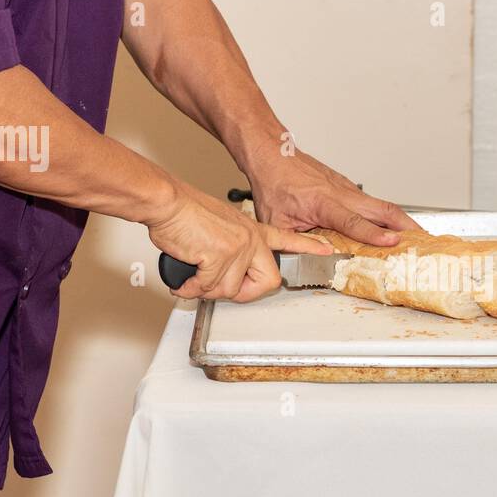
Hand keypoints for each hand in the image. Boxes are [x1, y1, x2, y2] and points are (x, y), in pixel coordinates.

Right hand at [147, 182, 330, 301]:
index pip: (289, 239)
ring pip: (230, 290)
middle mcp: (251, 239)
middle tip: (221, 287)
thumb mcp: (220, 227)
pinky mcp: (221, 255)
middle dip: (243, 293)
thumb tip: (222, 276)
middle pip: (268, 283)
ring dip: (207, 289)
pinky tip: (184, 281)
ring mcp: (239, 247)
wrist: (168, 202)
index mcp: (253, 230)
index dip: (308, 246)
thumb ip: (231, 249)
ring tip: (194, 273)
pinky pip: (208, 288)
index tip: (327, 249)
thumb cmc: (185, 214)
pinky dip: (191, 289)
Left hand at [247, 148, 420, 245]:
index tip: (392, 242)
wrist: (273, 153)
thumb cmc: (274, 182)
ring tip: (419, 237)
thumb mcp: (276, 220)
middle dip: (406, 226)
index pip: (352, 221)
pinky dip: (389, 214)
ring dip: (403, 221)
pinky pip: (373, 202)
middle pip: (382, 209)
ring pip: (382, 204)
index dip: (373, 234)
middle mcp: (341, 193)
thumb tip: (305, 263)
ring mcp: (347, 188)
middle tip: (424, 242)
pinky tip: (395, 226)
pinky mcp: (348, 188)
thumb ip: (294, 243)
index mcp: (322, 202)